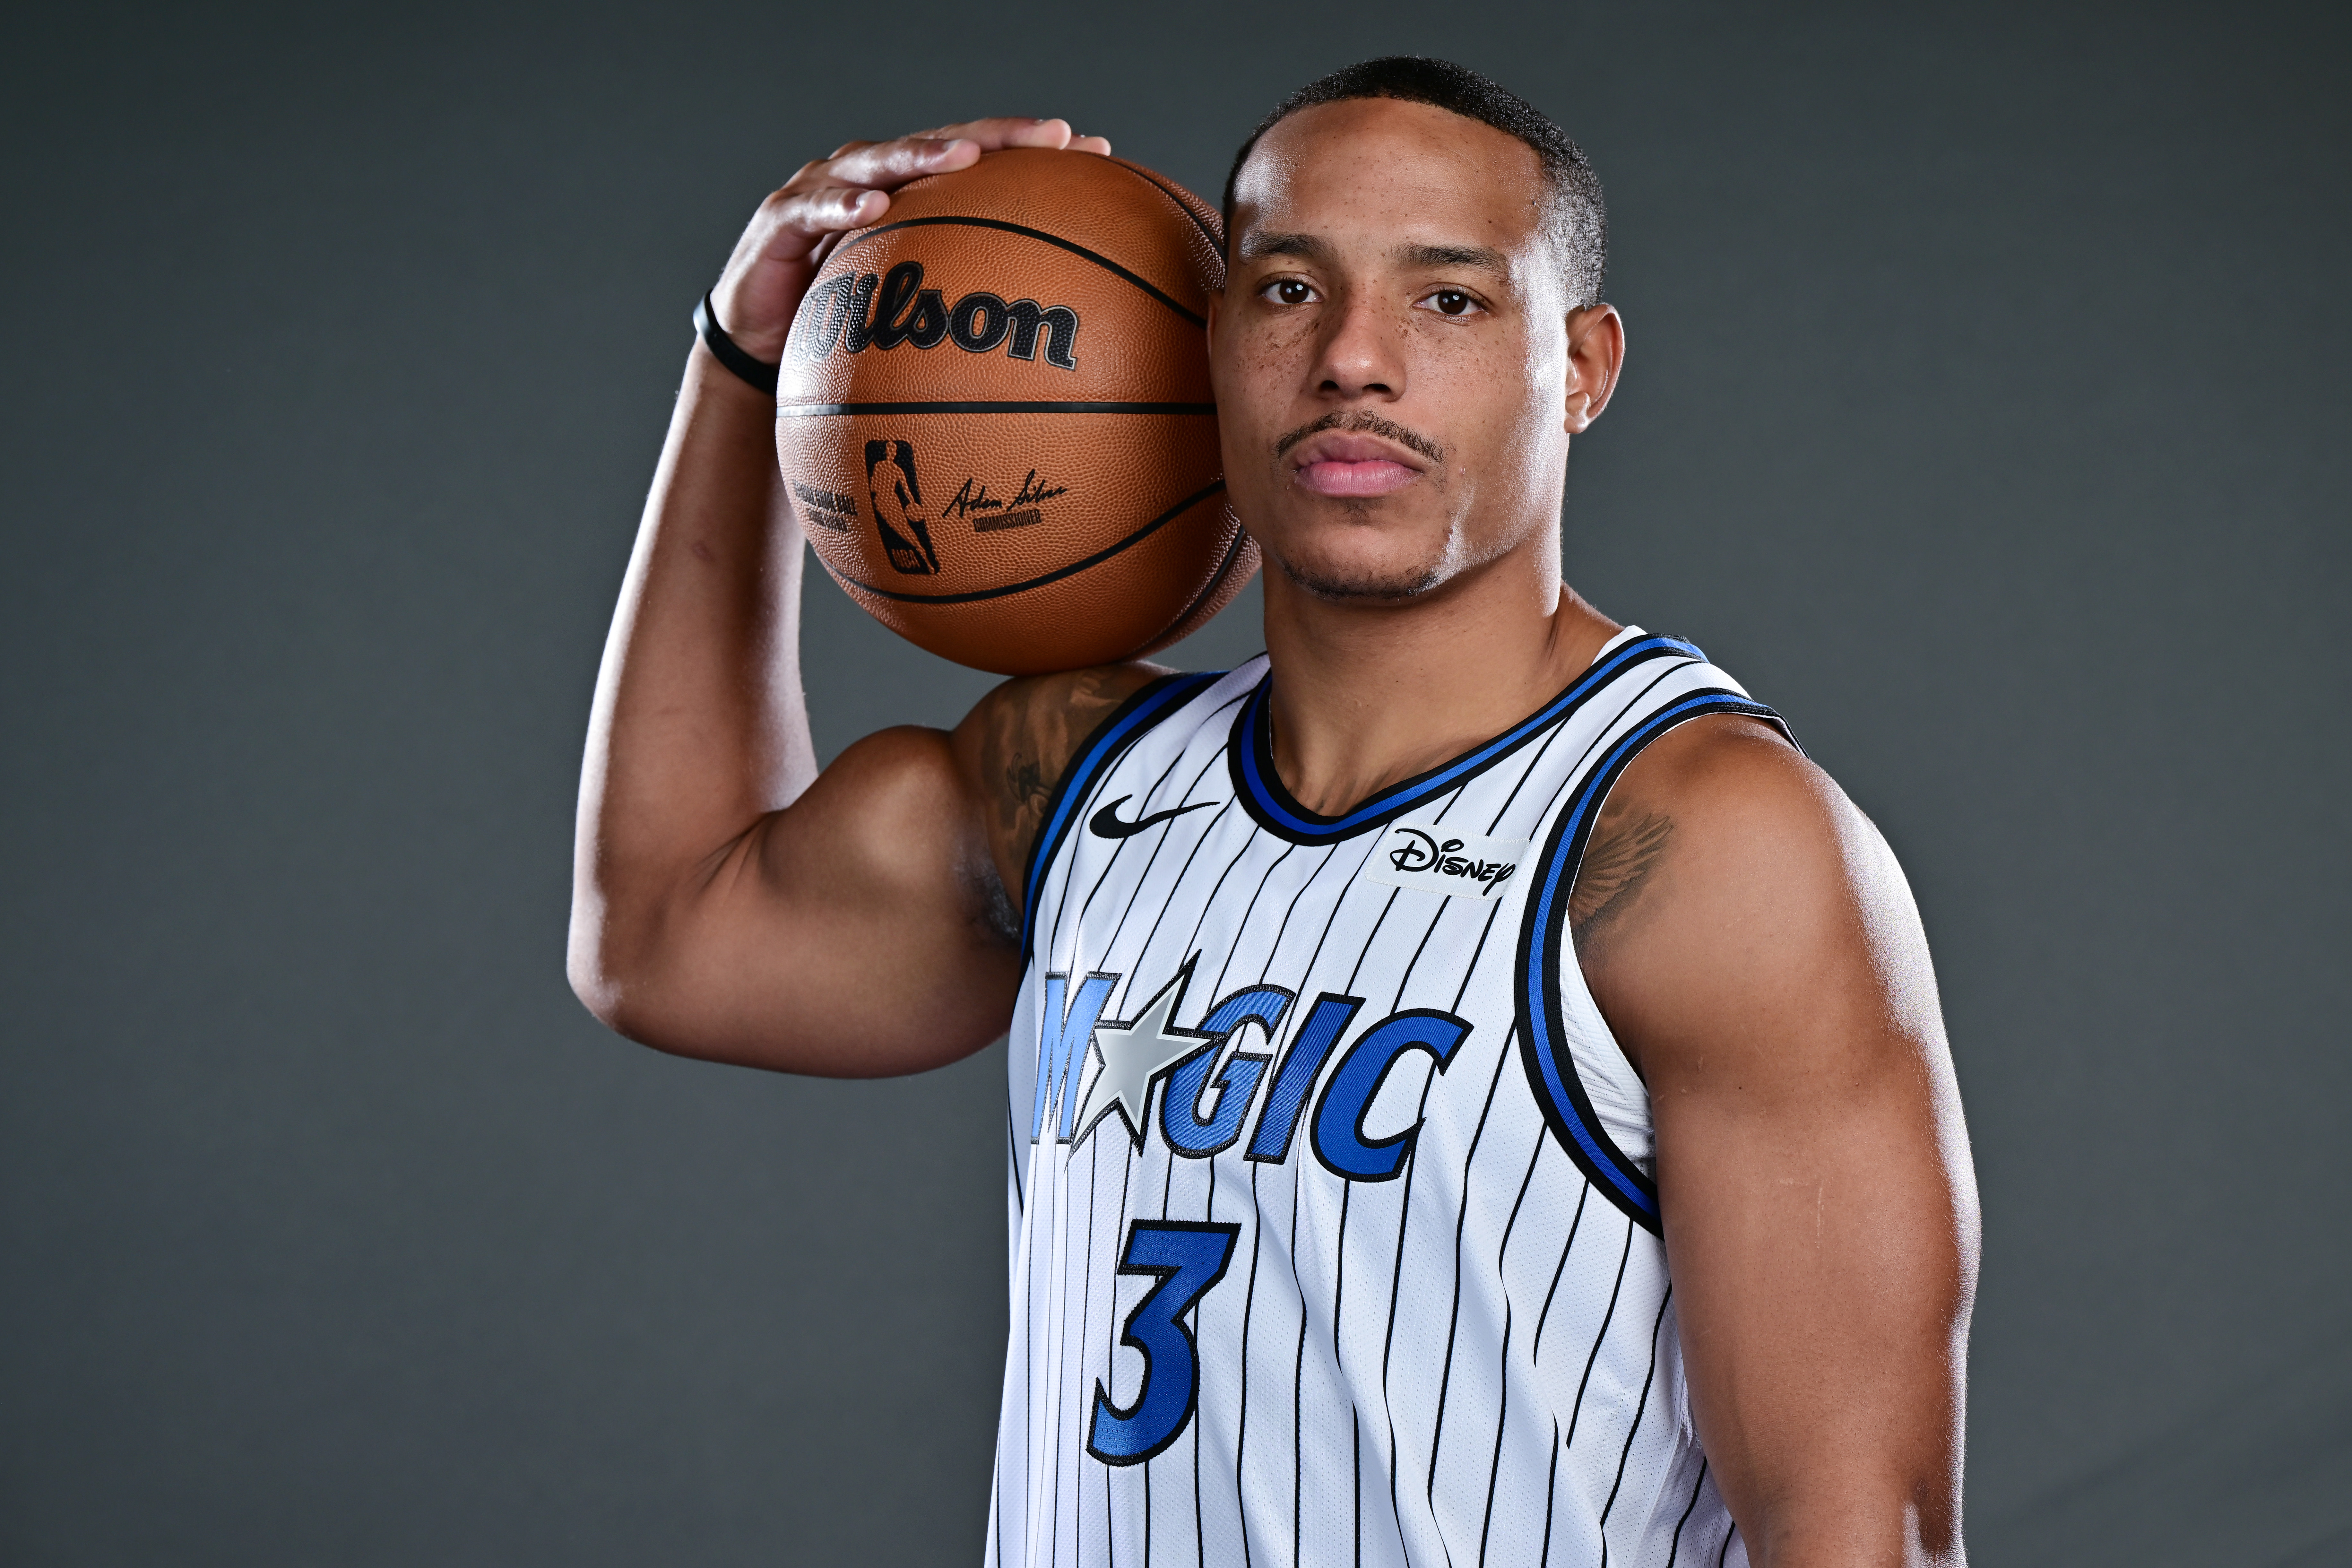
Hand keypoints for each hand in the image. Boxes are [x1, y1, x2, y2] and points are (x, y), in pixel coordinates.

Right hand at [707, 118, 1111, 361]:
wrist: (763, 351)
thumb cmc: (845, 330)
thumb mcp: (916, 319)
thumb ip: (970, 312)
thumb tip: (1057, 354)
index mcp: (912, 192)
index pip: (982, 158)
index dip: (1034, 150)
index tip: (1097, 149)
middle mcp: (872, 177)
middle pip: (943, 144)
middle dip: (998, 136)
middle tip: (1051, 136)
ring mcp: (824, 189)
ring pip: (879, 160)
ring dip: (921, 156)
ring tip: (963, 157)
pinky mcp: (780, 218)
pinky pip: (813, 208)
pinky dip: (841, 204)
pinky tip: (872, 207)